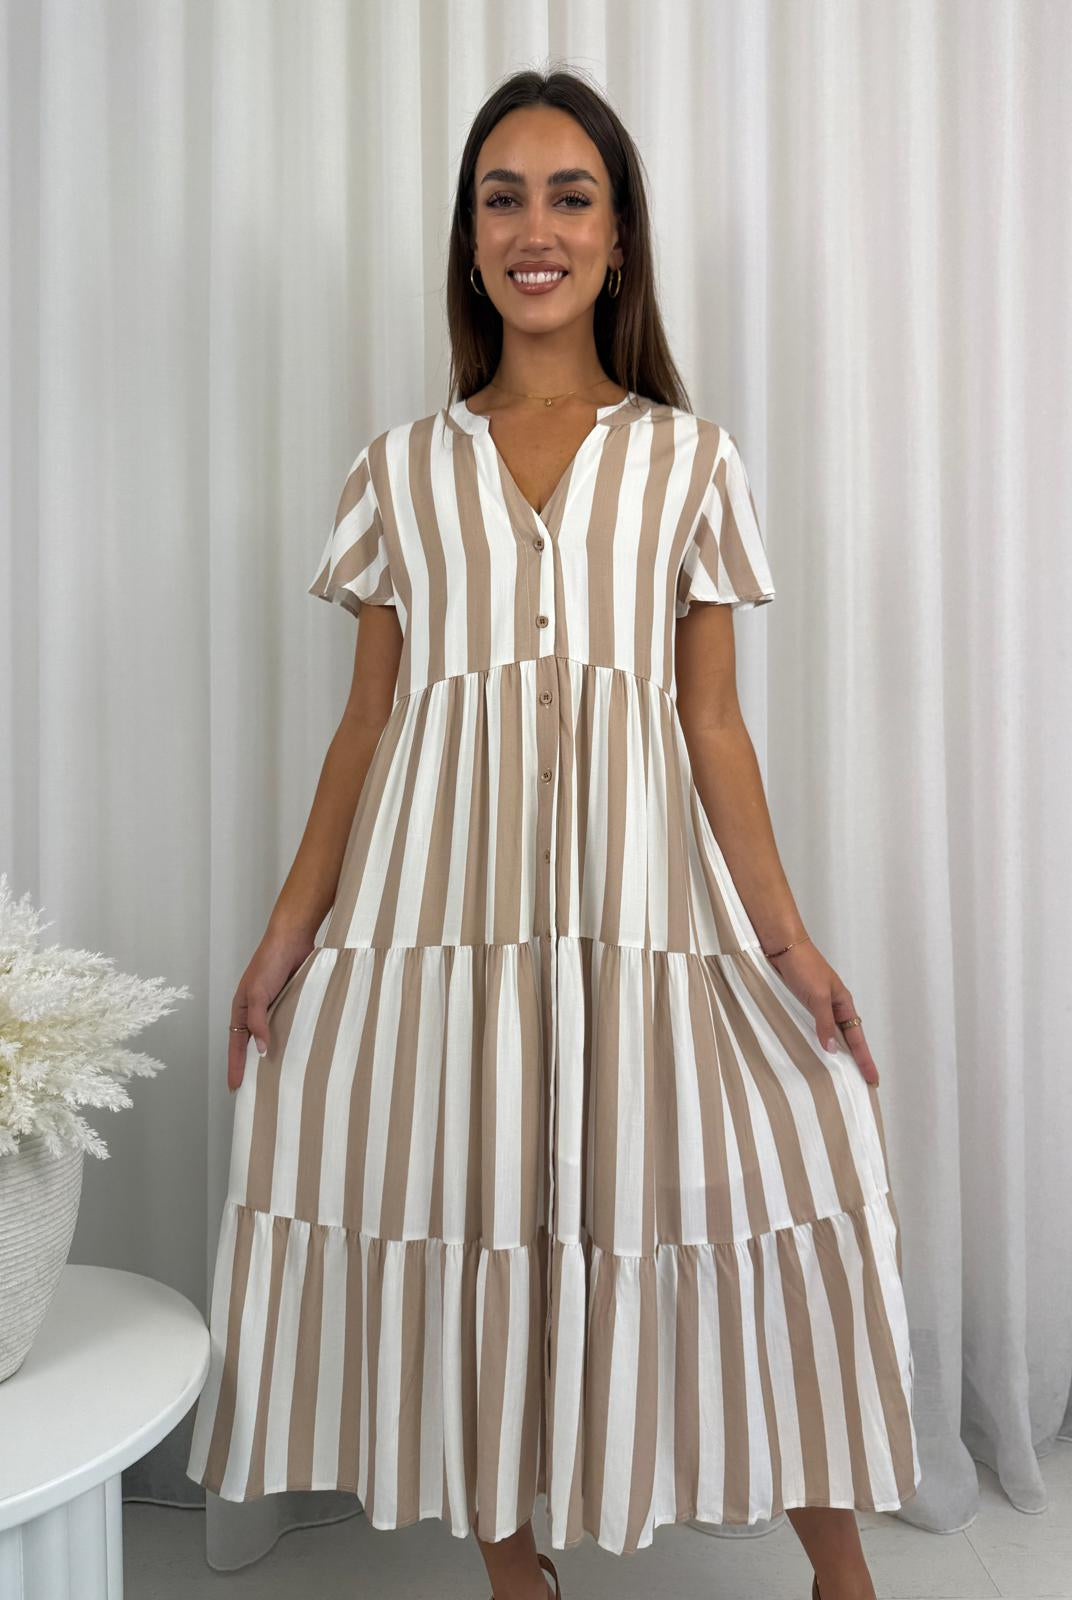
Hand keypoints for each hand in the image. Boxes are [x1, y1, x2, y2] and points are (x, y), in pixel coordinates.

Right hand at [227, 926, 315, 1092]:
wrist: (292, 939)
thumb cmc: (269, 962)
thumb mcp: (258, 994)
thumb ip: (258, 1022)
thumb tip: (259, 1050)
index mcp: (241, 1009)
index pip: (235, 1045)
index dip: (235, 1067)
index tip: (235, 1088)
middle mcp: (255, 1011)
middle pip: (250, 1045)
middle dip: (251, 1066)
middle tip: (255, 1091)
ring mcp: (273, 1007)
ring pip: (270, 1037)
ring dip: (272, 1054)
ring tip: (277, 1078)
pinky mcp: (291, 1002)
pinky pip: (288, 1026)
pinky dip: (290, 1040)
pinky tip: (297, 1051)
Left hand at [766, 939, 878, 1085]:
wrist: (783, 946)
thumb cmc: (804, 967)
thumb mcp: (817, 996)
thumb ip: (824, 1023)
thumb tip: (832, 1050)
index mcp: (843, 1003)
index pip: (857, 1038)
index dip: (864, 1059)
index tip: (872, 1079)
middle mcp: (833, 1006)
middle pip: (848, 1038)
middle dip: (856, 1060)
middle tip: (862, 1083)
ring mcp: (819, 1005)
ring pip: (831, 1034)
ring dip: (837, 1052)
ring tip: (841, 1074)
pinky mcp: (803, 1003)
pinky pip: (815, 1028)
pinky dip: (818, 1041)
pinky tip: (814, 1051)